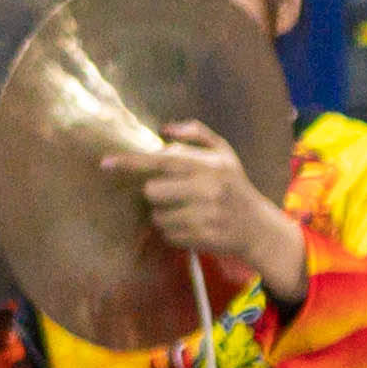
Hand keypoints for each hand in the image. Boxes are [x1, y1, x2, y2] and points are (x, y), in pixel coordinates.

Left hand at [125, 120, 308, 303]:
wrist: (260, 229)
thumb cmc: (236, 187)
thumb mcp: (225, 154)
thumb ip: (197, 134)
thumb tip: (165, 130)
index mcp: (210, 166)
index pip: (162, 161)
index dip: (132, 162)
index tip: (106, 163)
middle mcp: (207, 189)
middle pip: (152, 191)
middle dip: (158, 194)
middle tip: (176, 195)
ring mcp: (204, 216)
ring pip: (158, 216)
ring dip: (166, 215)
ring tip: (189, 213)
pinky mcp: (201, 238)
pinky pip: (168, 235)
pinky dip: (175, 232)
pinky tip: (193, 228)